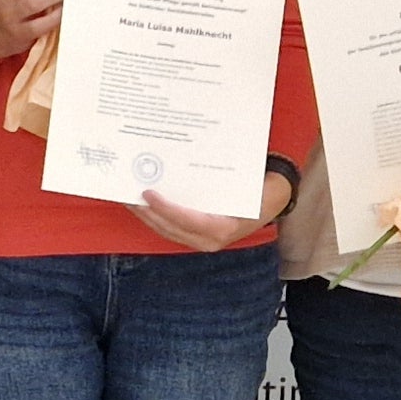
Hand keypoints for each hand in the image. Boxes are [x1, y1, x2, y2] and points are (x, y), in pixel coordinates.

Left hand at [133, 171, 288, 252]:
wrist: (273, 200)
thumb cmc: (261, 190)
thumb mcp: (249, 185)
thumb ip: (226, 179)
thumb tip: (196, 159)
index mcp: (223, 228)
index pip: (187, 220)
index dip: (166, 209)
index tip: (148, 194)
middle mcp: (210, 240)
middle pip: (170, 227)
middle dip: (146, 212)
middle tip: (127, 193)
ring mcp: (201, 240)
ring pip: (166, 229)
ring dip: (146, 215)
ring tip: (129, 197)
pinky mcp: (196, 235)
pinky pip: (171, 227)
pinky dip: (156, 216)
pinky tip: (144, 203)